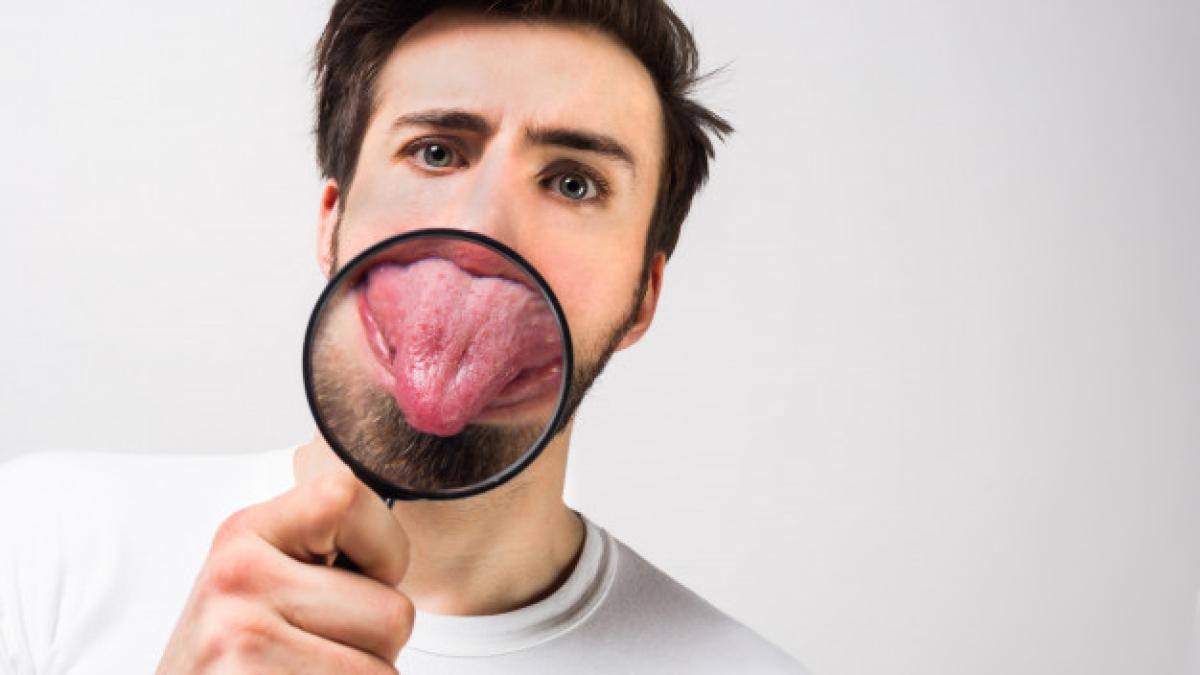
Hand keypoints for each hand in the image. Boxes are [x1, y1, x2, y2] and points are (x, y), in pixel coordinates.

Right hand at [157, 472, 412, 673]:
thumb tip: (410, 539)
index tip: (355, 579)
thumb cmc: (235, 655)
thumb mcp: (264, 581)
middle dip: (374, 644)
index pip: (350, 499)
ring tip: (301, 674)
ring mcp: (241, 638)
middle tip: (315, 652)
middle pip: (393, 613)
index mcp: (246, 533)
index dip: (384, 553)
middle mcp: (238, 577)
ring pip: (382, 671)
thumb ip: (325, 554)